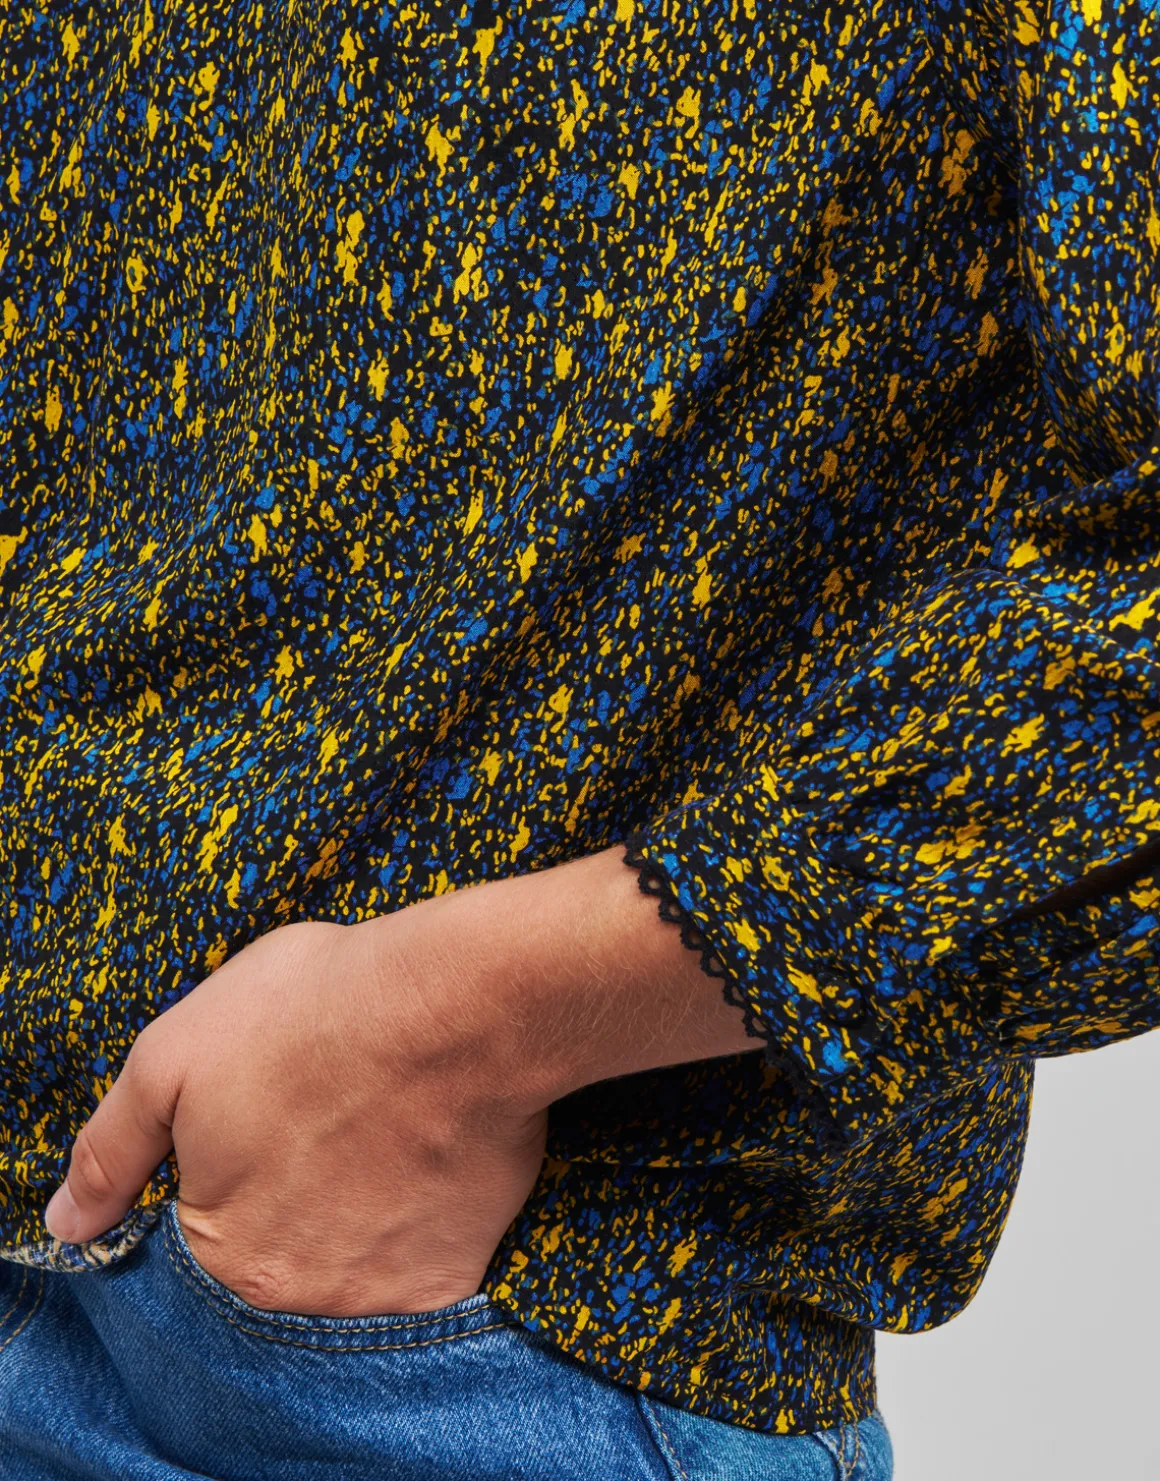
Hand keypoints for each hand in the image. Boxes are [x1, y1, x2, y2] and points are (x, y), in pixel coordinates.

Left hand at [43, 903, 549, 1315]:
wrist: (462, 1005)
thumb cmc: (314, 1013)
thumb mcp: (173, 1056)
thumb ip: (111, 1149)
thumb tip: (66, 1224)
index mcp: (222, 1255)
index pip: (198, 1245)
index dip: (227, 1177)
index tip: (267, 1122)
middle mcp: (297, 1298)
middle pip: (275, 1261)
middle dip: (289, 1197)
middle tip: (323, 1119)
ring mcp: (381, 1296)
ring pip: (345, 1268)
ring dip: (350, 1215)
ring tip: (371, 1134)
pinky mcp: (452, 1277)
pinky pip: (418, 1272)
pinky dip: (414, 1227)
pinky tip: (418, 1162)